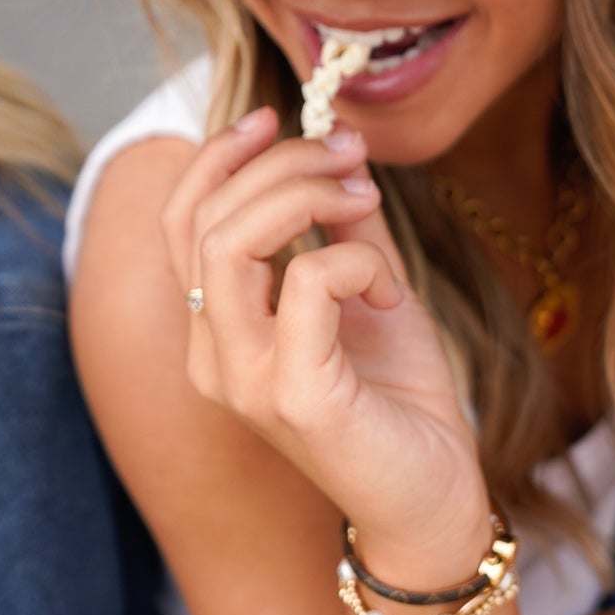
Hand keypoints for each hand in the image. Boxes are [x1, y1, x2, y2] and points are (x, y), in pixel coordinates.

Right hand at [161, 108, 489, 579]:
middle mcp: (213, 357)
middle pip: (204, 220)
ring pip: (231, 244)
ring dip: (307, 196)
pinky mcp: (295, 398)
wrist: (433, 497)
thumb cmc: (397, 400)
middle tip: (351, 159)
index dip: (218, 157)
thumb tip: (338, 153)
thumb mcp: (368, 291)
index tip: (275, 117)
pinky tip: (391, 291)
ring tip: (366, 202)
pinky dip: (358, 261)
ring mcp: (246, 381)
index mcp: (216, 330)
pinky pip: (309, 283)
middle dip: (281, 164)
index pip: (181, 221)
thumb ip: (343, 229)